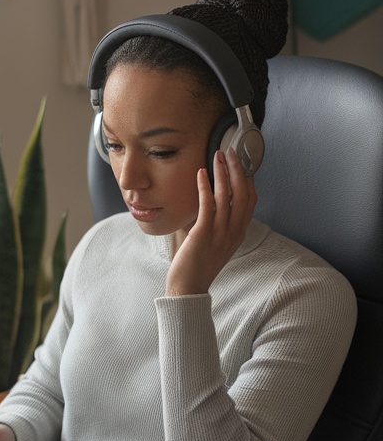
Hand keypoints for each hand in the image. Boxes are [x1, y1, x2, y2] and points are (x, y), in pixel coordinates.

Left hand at [165, 148, 256, 296]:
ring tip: (217, 156)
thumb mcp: (216, 243)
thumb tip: (213, 204)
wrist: (189, 289)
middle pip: (242, 194)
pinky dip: (205, 187)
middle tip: (231, 152)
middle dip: (237, 170)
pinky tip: (201, 173)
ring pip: (227, 196)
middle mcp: (233, 232)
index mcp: (238, 233)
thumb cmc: (198, 265)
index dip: (248, 180)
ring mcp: (220, 234)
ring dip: (222, 173)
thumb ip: (219, 225)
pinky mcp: (203, 234)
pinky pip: (207, 205)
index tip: (242, 163)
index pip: (250, 202)